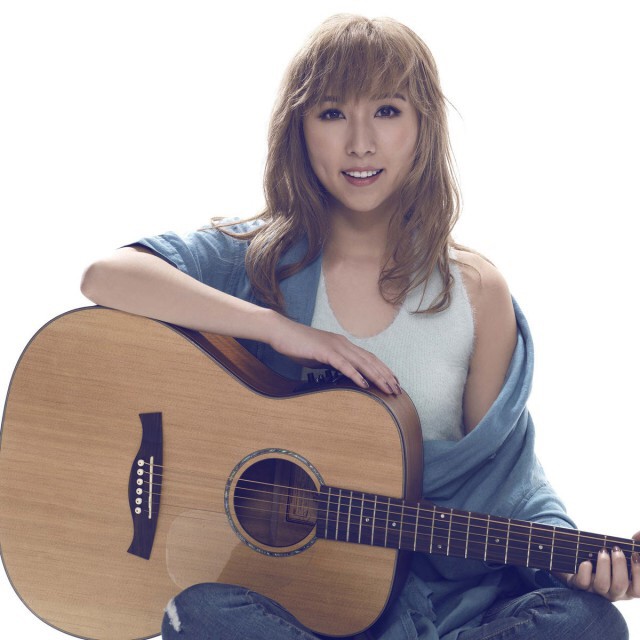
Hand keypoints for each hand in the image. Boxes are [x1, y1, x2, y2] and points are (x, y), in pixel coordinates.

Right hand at [267, 315, 400, 395]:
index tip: (393, 381)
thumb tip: (340, 374)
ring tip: (388, 389)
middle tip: (398, 390)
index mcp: (343, 344)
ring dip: (377, 377)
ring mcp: (335, 346)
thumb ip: (331, 364)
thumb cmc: (297, 345)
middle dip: (386, 376)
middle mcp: (343, 344)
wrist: (280, 332)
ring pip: (362, 363)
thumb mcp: (319, 357)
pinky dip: (356, 375)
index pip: (369, 358)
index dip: (383, 370)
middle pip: (371, 361)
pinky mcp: (325, 352)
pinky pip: (344, 365)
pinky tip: (365, 385)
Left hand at [558, 531, 639, 600]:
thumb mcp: (619, 554)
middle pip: (620, 585)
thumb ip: (632, 547)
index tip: (635, 555)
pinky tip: (586, 562)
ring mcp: (595, 590)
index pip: (638, 590)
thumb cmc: (605, 558)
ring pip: (602, 584)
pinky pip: (583, 583)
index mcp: (626, 588)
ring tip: (602, 551)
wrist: (577, 561)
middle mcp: (612, 592)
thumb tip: (639, 535)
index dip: (638, 573)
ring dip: (603, 565)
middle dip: (619, 565)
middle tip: (616, 549)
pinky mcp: (579, 586)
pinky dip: (585, 571)